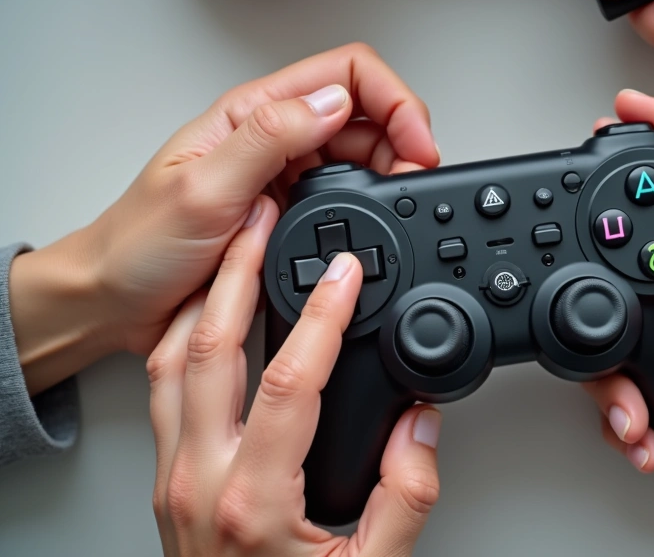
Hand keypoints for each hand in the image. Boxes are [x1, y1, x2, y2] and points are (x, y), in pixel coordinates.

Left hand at [9, 43, 438, 394]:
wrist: (116, 301)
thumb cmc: (139, 243)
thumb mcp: (203, 187)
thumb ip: (268, 139)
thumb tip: (333, 103)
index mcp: (253, 114)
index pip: (346, 74)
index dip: (394, 100)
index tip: (417, 144)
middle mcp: (273, 138)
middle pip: (365, 112)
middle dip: (403, 139)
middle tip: (416, 179)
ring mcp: (284, 175)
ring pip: (361, 155)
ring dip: (390, 173)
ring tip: (399, 203)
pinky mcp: (288, 213)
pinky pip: (346, 197)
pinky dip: (372, 205)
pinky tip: (372, 224)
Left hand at [146, 199, 442, 555]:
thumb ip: (408, 499)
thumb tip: (422, 429)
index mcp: (255, 499)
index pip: (289, 382)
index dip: (321, 316)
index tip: (346, 272)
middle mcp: (202, 478)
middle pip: (210, 348)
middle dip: (240, 272)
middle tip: (263, 220)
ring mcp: (175, 475)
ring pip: (174, 362)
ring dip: (206, 297)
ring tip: (234, 248)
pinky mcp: (169, 478)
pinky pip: (164, 388)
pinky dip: (185, 337)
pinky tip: (209, 314)